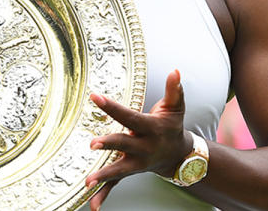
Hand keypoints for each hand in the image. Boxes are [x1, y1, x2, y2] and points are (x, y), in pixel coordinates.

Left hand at [85, 70, 190, 209]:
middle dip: (109, 144)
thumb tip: (175, 71)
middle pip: (124, 144)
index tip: (95, 97)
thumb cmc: (172, 126)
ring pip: (119, 170)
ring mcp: (137, 162)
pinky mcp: (130, 172)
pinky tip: (93, 206)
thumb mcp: (175, 107)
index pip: (130, 116)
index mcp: (152, 129)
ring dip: (104, 175)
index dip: (113, 107)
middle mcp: (144, 147)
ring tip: (88, 181)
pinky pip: (116, 185)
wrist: (178, 154)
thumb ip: (174, 90)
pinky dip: (104, 195)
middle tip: (93, 143)